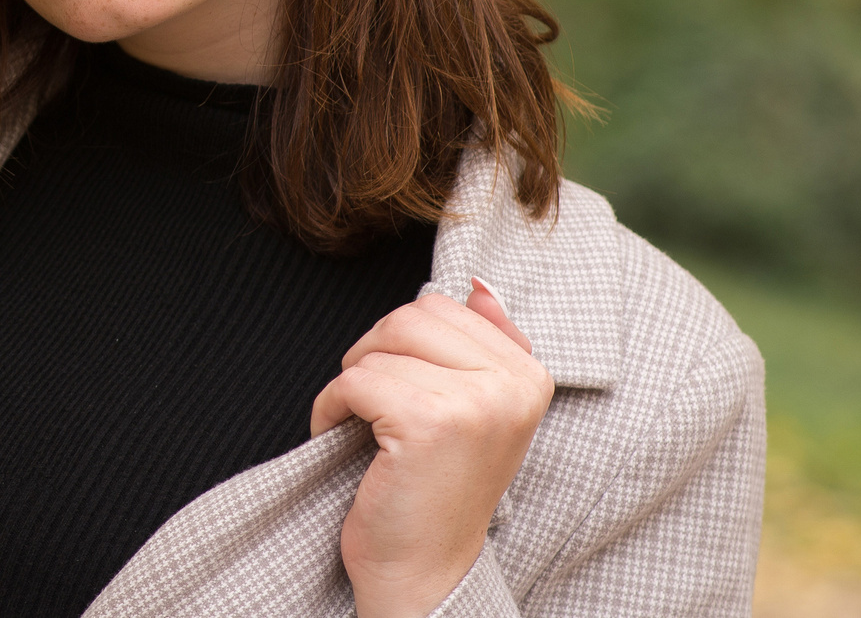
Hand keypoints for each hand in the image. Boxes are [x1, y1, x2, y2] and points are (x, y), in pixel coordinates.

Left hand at [309, 277, 552, 617]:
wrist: (426, 574)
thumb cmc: (437, 491)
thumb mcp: (474, 412)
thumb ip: (482, 345)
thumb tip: (476, 286)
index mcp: (528, 374)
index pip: (440, 306)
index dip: (401, 346)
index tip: (404, 395)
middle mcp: (513, 384)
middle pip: (408, 315)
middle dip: (373, 355)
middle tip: (374, 409)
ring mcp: (476, 401)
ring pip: (379, 346)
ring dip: (353, 384)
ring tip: (367, 428)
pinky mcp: (430, 421)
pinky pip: (354, 380)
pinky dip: (331, 408)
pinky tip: (347, 442)